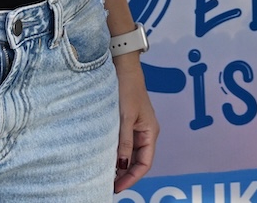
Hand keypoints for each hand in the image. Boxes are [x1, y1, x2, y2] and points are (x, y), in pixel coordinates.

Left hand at [114, 57, 158, 189]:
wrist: (123, 68)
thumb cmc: (128, 89)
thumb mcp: (126, 117)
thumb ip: (124, 142)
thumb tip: (121, 166)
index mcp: (150, 132)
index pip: (145, 163)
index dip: (132, 178)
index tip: (117, 188)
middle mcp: (146, 133)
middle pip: (138, 161)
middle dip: (125, 175)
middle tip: (108, 185)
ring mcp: (137, 128)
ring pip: (130, 154)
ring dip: (120, 165)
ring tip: (105, 175)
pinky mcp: (127, 124)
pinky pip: (124, 144)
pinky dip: (116, 154)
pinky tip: (106, 159)